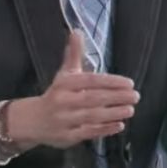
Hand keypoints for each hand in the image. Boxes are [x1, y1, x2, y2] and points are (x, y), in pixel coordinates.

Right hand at [9, 30, 139, 148]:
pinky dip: (105, 129)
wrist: (31, 121)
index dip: (111, 82)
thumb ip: (74, 54)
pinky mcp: (67, 137)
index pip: (91, 81)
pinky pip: (88, 133)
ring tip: (131, 109)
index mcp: (64, 84)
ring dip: (114, 113)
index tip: (129, 83)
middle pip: (94, 99)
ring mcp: (65, 120)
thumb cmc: (56, 94)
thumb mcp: (64, 74)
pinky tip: (120, 125)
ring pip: (93, 116)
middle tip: (135, 96)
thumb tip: (77, 31)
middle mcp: (63, 101)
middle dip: (117, 97)